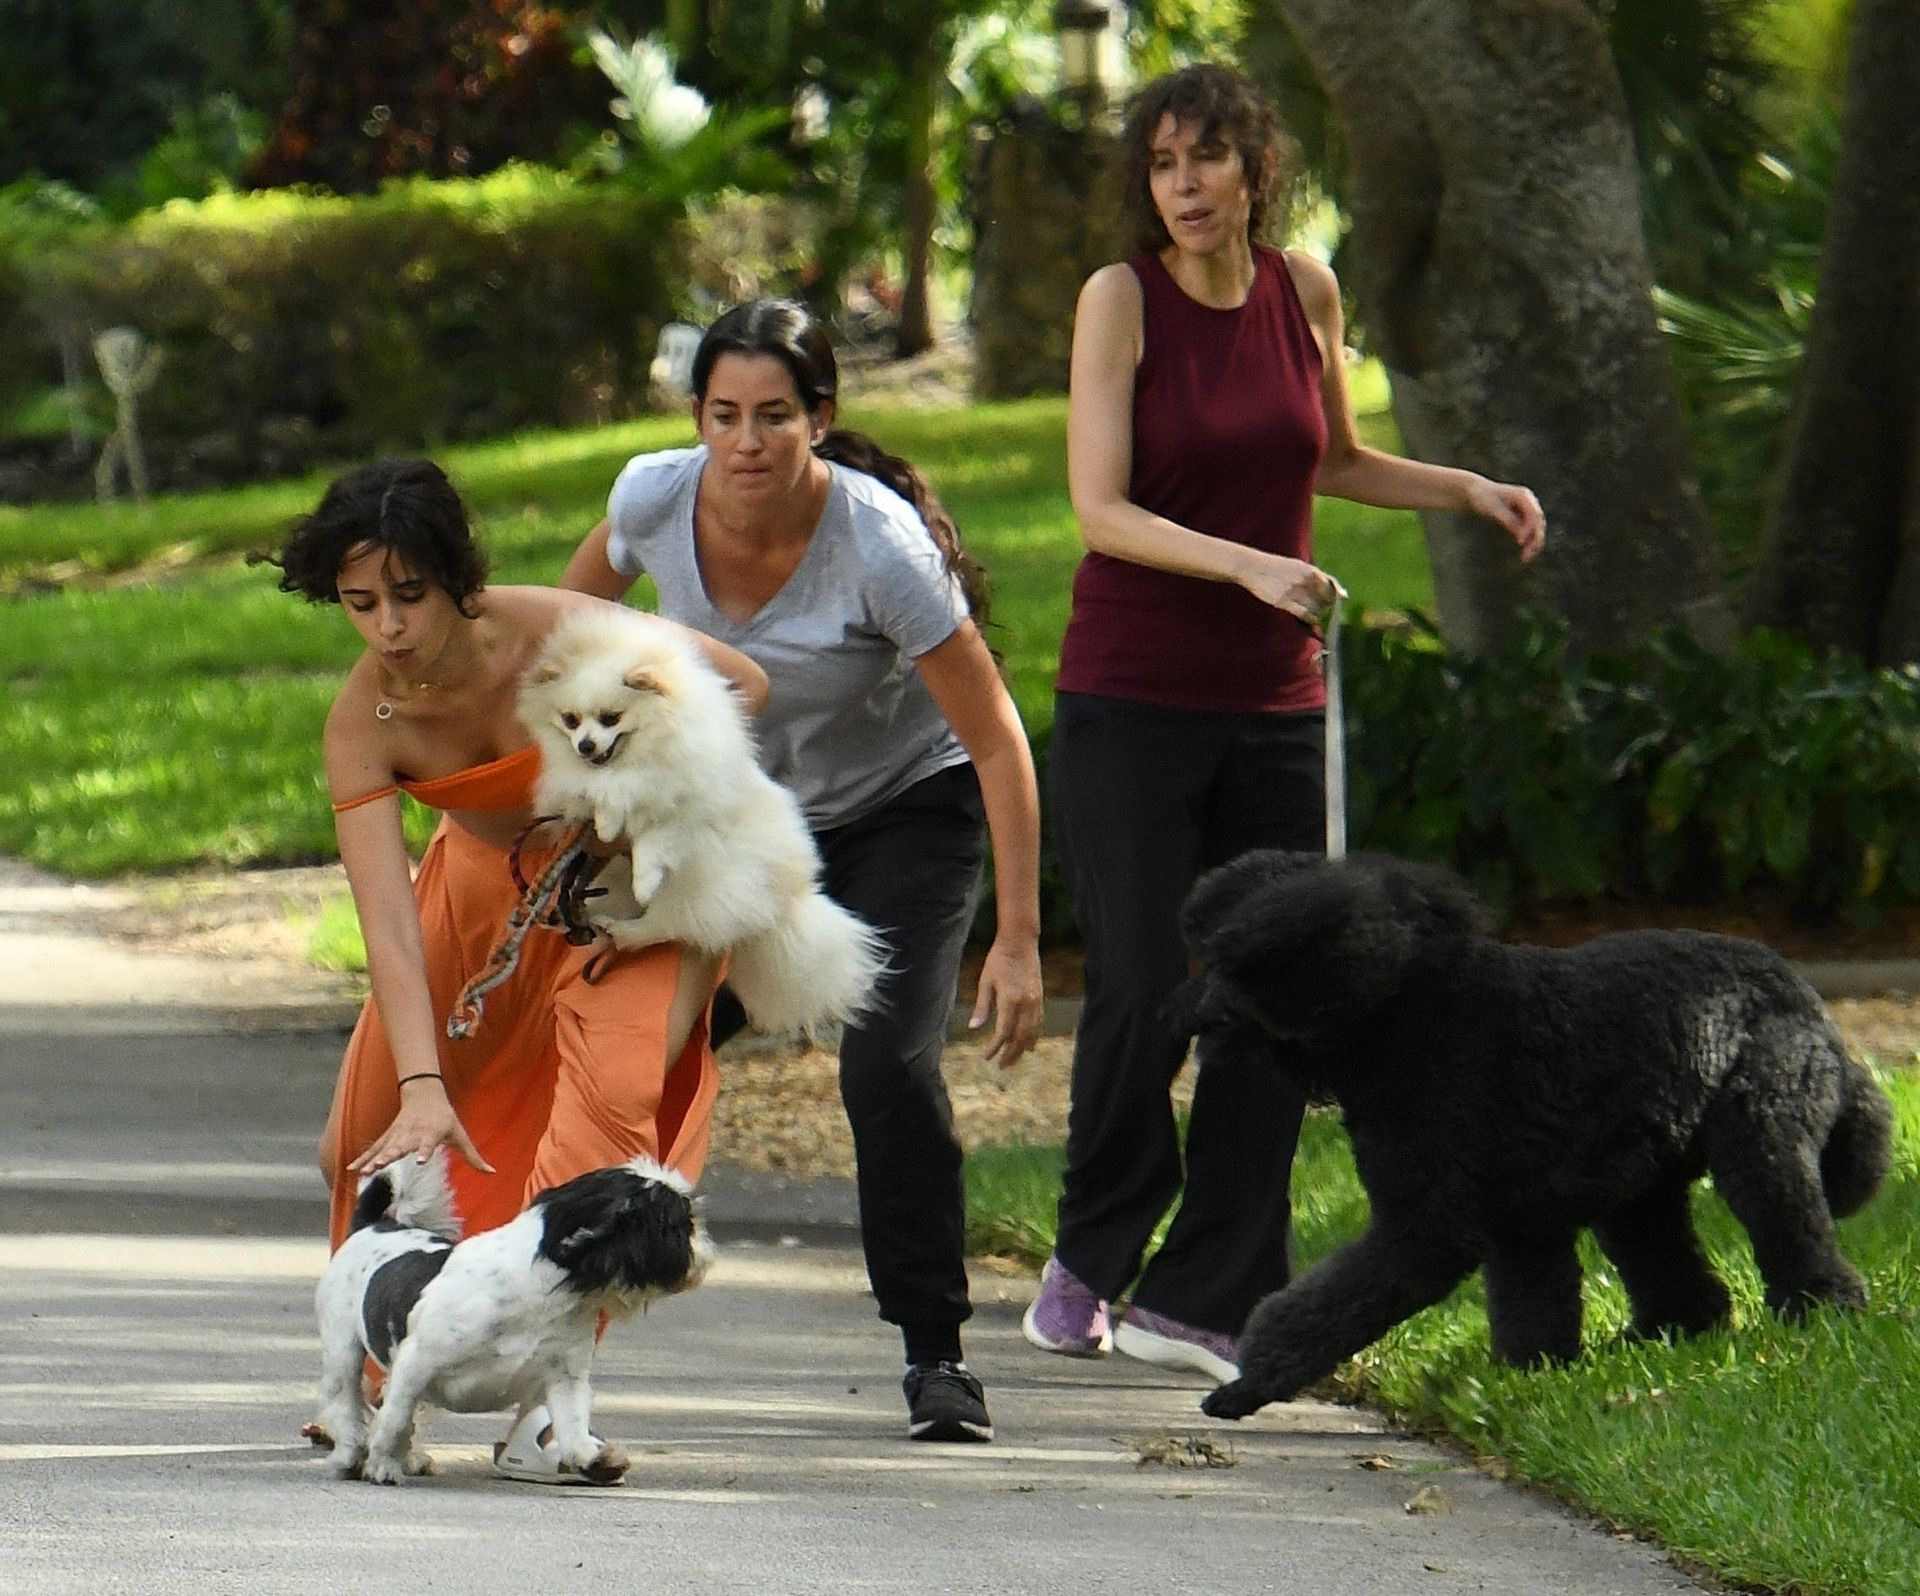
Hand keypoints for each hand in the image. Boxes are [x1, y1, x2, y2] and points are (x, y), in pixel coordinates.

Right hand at [346, 1077, 494, 1175]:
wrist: (424, 1093)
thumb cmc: (445, 1118)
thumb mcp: (461, 1135)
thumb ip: (474, 1157)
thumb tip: (492, 1172)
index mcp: (431, 1133)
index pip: (427, 1144)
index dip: (424, 1152)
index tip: (419, 1161)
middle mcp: (412, 1134)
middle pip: (400, 1146)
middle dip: (390, 1156)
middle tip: (381, 1165)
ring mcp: (397, 1135)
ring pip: (383, 1148)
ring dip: (373, 1159)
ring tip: (364, 1172)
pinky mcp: (387, 1136)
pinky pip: (373, 1149)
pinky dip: (362, 1158)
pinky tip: (352, 1170)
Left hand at [969, 935, 1043, 1068]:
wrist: (1020, 943)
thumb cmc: (999, 960)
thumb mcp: (985, 982)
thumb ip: (982, 1007)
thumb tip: (974, 1028)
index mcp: (1010, 1000)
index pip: (1003, 1032)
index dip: (995, 1047)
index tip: (986, 1056)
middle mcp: (1026, 1003)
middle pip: (1020, 1037)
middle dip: (1010, 1054)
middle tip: (1001, 1067)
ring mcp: (1036, 1001)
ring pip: (1032, 1032)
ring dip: (1022, 1049)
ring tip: (1013, 1060)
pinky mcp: (1040, 998)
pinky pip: (1039, 1023)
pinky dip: (1034, 1037)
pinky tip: (1029, 1045)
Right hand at [1237, 552, 1343, 622]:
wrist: (1252, 567)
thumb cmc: (1274, 567)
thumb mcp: (1296, 565)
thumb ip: (1312, 575)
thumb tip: (1331, 588)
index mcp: (1309, 569)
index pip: (1331, 585)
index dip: (1336, 595)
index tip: (1340, 601)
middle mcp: (1304, 579)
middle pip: (1325, 598)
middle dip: (1326, 606)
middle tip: (1323, 610)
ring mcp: (1294, 590)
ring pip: (1316, 608)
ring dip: (1317, 614)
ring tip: (1314, 615)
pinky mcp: (1284, 601)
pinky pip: (1304, 613)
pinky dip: (1310, 619)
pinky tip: (1310, 620)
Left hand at [1465, 476, 1546, 562]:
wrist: (1475, 492)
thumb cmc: (1482, 498)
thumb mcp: (1493, 509)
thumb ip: (1508, 520)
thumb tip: (1520, 536)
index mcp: (1524, 496)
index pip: (1534, 515)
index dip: (1529, 529)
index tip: (1520, 542)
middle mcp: (1529, 502)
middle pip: (1538, 523)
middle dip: (1535, 539)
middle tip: (1527, 555)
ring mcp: (1527, 509)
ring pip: (1535, 529)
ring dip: (1533, 543)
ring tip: (1525, 558)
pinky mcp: (1521, 517)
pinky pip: (1528, 531)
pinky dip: (1527, 542)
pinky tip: (1523, 553)